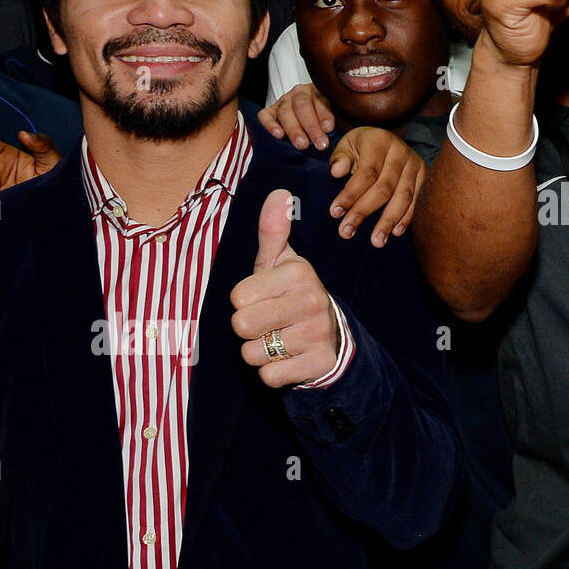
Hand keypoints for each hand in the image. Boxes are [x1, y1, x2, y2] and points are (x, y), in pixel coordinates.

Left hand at [230, 189, 338, 387]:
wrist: (330, 337)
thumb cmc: (292, 294)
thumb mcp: (280, 262)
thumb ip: (272, 230)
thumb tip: (278, 192)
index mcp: (298, 273)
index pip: (237, 297)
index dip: (244, 302)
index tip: (263, 299)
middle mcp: (311, 300)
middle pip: (242, 325)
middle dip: (248, 329)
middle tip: (268, 322)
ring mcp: (317, 334)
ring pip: (253, 354)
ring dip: (258, 352)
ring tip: (278, 339)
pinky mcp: (317, 364)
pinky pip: (269, 376)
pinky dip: (272, 372)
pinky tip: (288, 358)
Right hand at [258, 82, 334, 150]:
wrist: (307, 119)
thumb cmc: (322, 123)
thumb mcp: (333, 118)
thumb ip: (334, 124)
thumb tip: (338, 135)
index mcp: (317, 91)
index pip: (320, 99)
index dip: (324, 114)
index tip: (329, 129)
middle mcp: (299, 93)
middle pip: (302, 105)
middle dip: (311, 126)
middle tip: (319, 143)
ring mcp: (283, 101)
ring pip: (285, 111)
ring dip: (294, 129)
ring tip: (302, 145)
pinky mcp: (270, 111)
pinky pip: (265, 115)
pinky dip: (270, 124)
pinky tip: (278, 135)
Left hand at [327, 128, 425, 244]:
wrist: (387, 139)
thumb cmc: (362, 146)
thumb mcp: (347, 145)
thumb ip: (340, 158)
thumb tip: (336, 172)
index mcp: (379, 142)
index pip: (365, 173)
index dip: (350, 194)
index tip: (334, 213)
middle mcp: (400, 152)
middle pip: (383, 188)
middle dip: (364, 212)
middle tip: (346, 232)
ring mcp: (415, 164)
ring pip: (403, 197)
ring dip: (388, 221)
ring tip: (376, 241)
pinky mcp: (424, 176)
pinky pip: (416, 200)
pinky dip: (406, 218)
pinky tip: (395, 232)